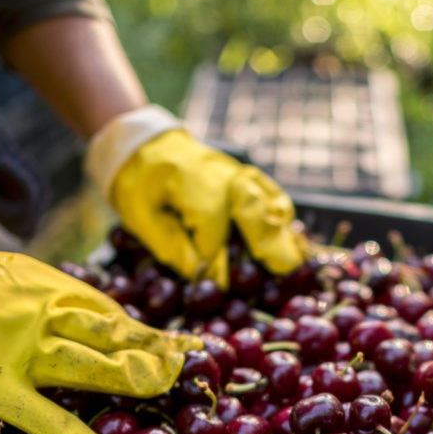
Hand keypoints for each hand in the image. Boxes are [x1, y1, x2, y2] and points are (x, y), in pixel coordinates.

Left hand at [84, 105, 306, 288]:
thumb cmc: (140, 185)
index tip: (220, 288)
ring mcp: (237, 172)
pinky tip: (289, 238)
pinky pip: (271, 193)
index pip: (209, 226)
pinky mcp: (246, 177)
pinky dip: (282, 214)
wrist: (147, 145)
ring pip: (267, 198)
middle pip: (250, 203)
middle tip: (283, 269)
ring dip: (282, 229)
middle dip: (267, 237)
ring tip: (293, 261)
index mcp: (189, 182)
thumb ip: (170, 246)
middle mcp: (220, 174)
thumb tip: (200, 275)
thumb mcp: (141, 217)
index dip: (216, 260)